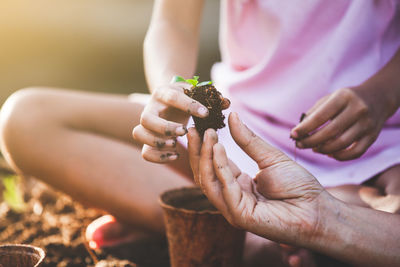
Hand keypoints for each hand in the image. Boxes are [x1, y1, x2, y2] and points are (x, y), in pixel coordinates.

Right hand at [133, 82, 208, 162]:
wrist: (170, 100)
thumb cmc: (187, 96)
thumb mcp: (197, 92)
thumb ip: (212, 97)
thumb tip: (226, 103)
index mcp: (163, 92)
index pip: (172, 97)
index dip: (189, 105)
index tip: (206, 113)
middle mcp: (150, 108)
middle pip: (145, 118)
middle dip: (165, 127)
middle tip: (183, 131)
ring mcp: (146, 125)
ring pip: (139, 134)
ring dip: (157, 142)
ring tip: (175, 145)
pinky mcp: (148, 140)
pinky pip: (145, 152)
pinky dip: (158, 157)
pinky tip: (175, 155)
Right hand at [188, 112, 328, 245]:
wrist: (318, 210)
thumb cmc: (298, 186)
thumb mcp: (270, 157)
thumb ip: (248, 140)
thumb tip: (233, 116)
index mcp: (237, 184)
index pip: (213, 164)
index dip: (205, 145)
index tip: (200, 125)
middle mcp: (231, 196)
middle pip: (205, 173)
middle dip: (198, 150)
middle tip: (195, 128)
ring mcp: (234, 208)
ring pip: (209, 181)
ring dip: (205, 156)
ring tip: (207, 134)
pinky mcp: (240, 216)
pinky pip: (224, 189)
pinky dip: (219, 167)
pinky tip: (218, 148)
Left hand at [291, 86, 391, 160]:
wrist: (378, 98)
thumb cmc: (345, 100)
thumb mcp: (330, 98)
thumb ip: (314, 113)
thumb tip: (297, 132)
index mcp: (344, 97)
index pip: (320, 116)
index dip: (305, 128)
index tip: (293, 134)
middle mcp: (358, 109)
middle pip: (330, 132)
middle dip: (311, 141)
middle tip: (300, 144)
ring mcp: (367, 124)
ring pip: (342, 144)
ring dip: (323, 149)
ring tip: (314, 148)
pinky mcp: (373, 136)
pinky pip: (354, 152)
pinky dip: (339, 156)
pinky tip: (329, 153)